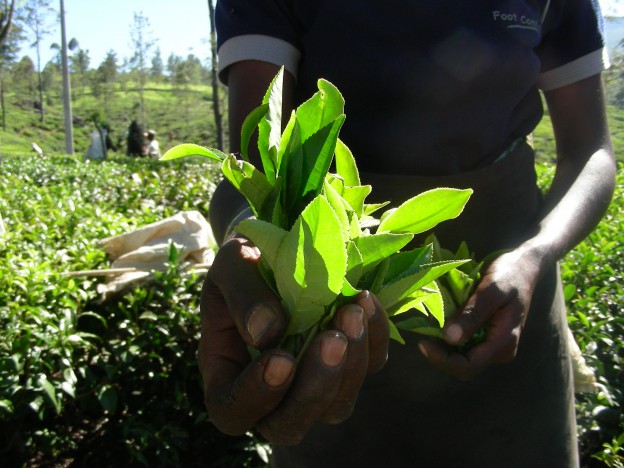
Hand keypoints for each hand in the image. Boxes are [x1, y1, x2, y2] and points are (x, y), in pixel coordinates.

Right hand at [198, 236, 388, 444]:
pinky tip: (366, 301)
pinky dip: (374, 338)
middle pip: (289, 425)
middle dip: (315, 389)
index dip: (256, 397)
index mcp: (227, 374)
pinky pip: (370, 367)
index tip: (280, 358)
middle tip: (331, 340)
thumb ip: (242, 296)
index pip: (233, 411)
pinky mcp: (349, 361)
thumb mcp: (232, 265)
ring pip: (337, 406)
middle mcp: (271, 391)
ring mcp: (313, 381)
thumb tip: (268, 334)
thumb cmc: (246, 259)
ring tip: (352, 311)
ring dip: (351, 365)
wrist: (282, 243)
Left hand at [417, 248, 540, 379]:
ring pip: (460, 355)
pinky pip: (463, 343)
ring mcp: (492, 345)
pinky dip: (449, 335)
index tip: (422, 343)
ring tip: (430, 324)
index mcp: (503, 343)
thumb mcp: (491, 290)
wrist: (523, 267)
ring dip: (443, 345)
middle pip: (462, 365)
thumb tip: (449, 338)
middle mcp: (498, 350)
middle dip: (441, 353)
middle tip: (423, 332)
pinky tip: (440, 320)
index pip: (468, 366)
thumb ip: (472, 314)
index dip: (442, 360)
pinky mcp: (486, 336)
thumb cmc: (509, 276)